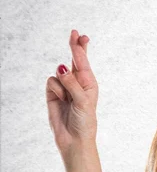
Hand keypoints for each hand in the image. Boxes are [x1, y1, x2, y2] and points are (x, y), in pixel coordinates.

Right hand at [46, 30, 98, 155]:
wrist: (73, 138)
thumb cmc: (84, 121)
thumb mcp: (83, 101)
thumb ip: (73, 84)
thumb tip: (62, 68)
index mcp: (90, 83)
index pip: (84, 62)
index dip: (81, 48)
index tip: (81, 36)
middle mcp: (78, 82)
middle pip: (74, 59)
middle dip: (74, 46)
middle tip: (75, 32)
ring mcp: (65, 87)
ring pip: (59, 72)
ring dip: (63, 83)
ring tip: (68, 98)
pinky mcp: (53, 93)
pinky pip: (51, 82)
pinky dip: (55, 90)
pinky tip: (60, 100)